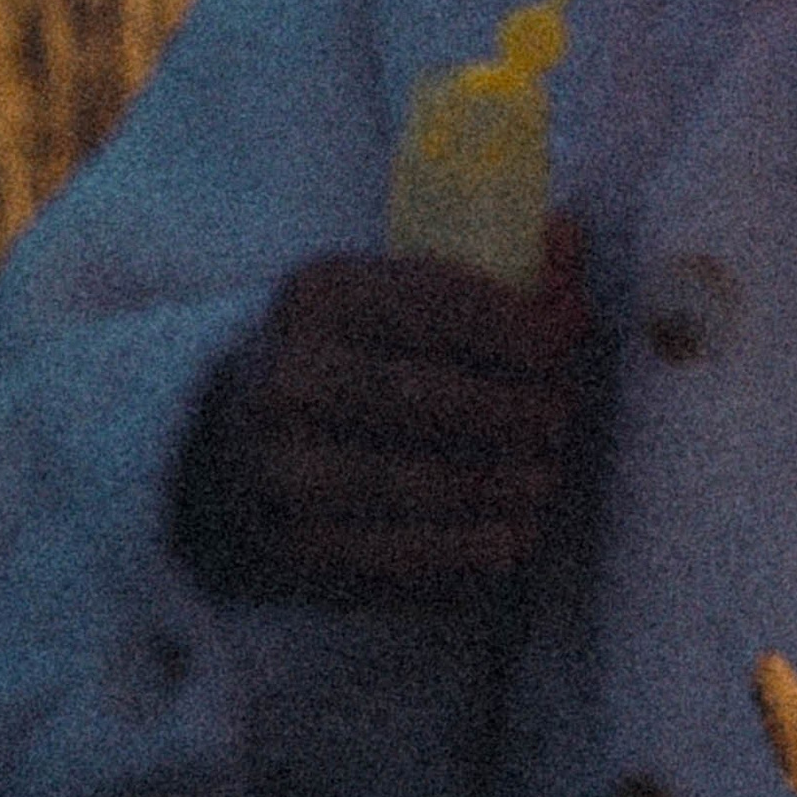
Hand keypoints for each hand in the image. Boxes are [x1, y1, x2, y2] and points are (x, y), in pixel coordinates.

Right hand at [170, 218, 588, 608]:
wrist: (229, 446)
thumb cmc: (349, 360)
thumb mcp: (396, 300)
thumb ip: (491, 275)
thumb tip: (567, 239)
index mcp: (317, 296)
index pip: (440, 304)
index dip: (521, 329)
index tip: (563, 348)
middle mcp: (289, 378)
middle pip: (434, 397)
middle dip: (519, 411)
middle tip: (558, 420)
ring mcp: (284, 468)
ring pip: (427, 484)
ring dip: (508, 486)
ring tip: (543, 480)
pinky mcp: (297, 546)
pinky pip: (406, 556)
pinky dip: (475, 550)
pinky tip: (513, 538)